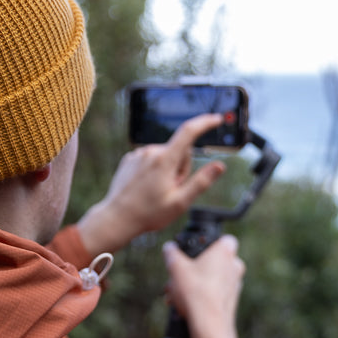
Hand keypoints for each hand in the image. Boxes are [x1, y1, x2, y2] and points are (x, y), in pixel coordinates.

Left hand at [76, 114, 225, 255]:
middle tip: (171, 190)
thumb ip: (201, 182)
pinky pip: (151, 159)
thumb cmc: (149, 214)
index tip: (216, 119)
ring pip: (165, 156)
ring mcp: (138, 154)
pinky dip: (154, 170)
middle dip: (181, 168)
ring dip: (167, 170)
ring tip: (156, 191)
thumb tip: (220, 166)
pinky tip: (146, 187)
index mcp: (164, 160)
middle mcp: (150, 151)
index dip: (205, 123)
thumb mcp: (180, 202)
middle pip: (179, 151)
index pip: (189, 132)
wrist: (117, 219)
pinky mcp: (130, 159)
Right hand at [163, 235, 247, 337]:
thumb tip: (169, 248)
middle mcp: (235, 266)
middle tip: (177, 277)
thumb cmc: (196, 292)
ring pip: (211, 279)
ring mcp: (235, 285)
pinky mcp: (231, 301)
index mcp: (225, 251)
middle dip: (193, 269)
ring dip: (193, 284)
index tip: (195, 250)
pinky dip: (199, 296)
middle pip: (212, 261)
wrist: (209, 324)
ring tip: (174, 294)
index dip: (208, 243)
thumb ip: (171, 253)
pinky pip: (213, 294)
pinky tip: (183, 305)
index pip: (222, 239)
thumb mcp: (175, 267)